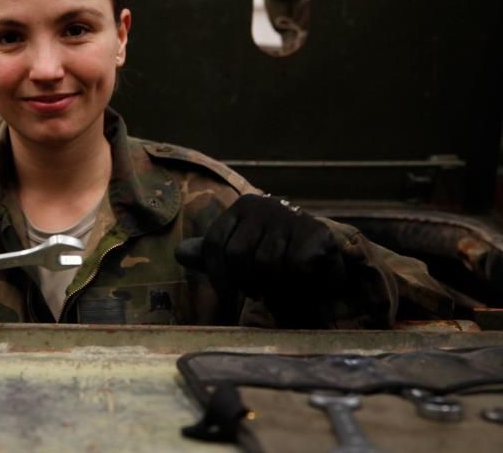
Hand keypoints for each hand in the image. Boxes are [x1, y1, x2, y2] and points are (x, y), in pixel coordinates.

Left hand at [177, 194, 345, 303]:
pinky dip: (295, 281)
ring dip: (270, 285)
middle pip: (237, 254)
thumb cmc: (276, 254)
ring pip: (265, 263)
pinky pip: (293, 266)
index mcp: (241, 207)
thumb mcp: (241, 252)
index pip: (214, 243)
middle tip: (256, 293)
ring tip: (276, 286)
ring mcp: (289, 216)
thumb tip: (179, 253)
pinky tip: (300, 279)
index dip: (217, 275)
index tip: (227, 297)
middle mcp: (263, 205)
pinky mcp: (315, 231)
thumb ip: (213, 255)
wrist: (322, 255)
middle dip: (244, 282)